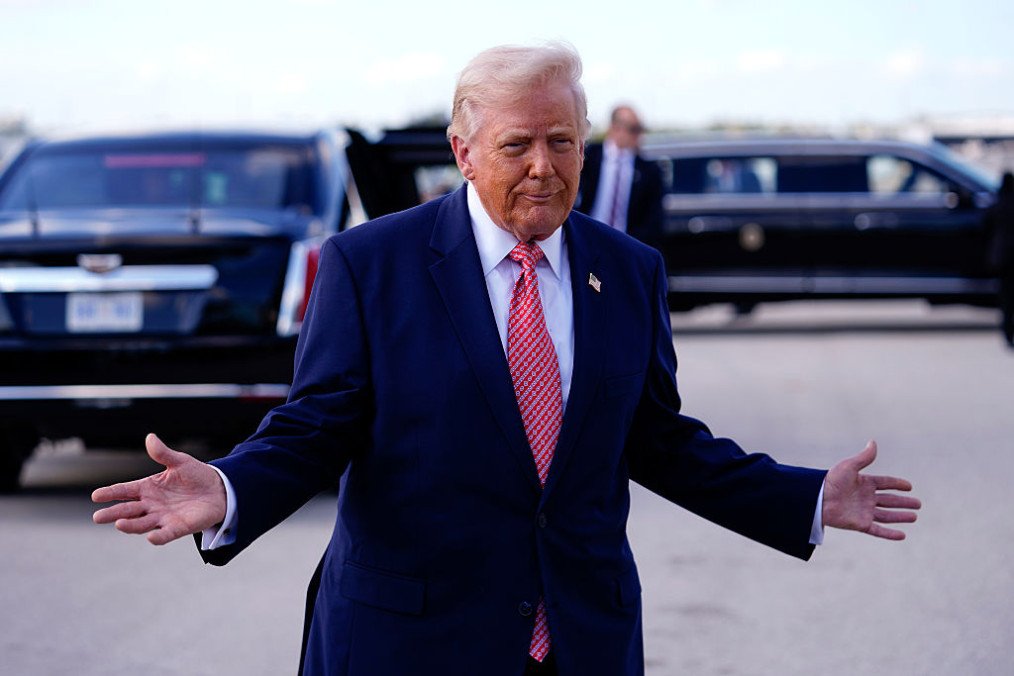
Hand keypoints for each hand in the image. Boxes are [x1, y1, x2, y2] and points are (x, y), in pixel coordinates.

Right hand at [92, 434, 226, 544]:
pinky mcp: (178, 527)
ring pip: (142, 523)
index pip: (125, 490)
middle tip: (98, 517)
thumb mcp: (180, 461)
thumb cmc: (196, 475)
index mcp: (148, 488)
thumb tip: (150, 437)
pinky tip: (150, 537)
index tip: (96, 495)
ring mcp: (163, 517)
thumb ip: (163, 453)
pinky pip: (166, 534)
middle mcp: (151, 505)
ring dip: (131, 525)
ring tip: (119, 524)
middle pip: (128, 510)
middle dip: (113, 513)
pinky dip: (158, 537)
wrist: (220, 490)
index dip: (110, 493)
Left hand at [822, 440, 920, 540]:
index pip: (885, 483)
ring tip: (914, 517)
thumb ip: (864, 458)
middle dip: (903, 502)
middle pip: (889, 500)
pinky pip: (878, 530)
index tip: (909, 486)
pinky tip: (902, 535)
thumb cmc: (832, 481)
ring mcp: (863, 512)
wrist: (818, 499)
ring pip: (887, 515)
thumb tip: (873, 442)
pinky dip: (890, 534)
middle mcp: (865, 498)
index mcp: (864, 483)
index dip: (897, 484)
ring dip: (900, 516)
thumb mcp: (849, 466)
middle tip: (918, 504)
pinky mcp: (860, 524)